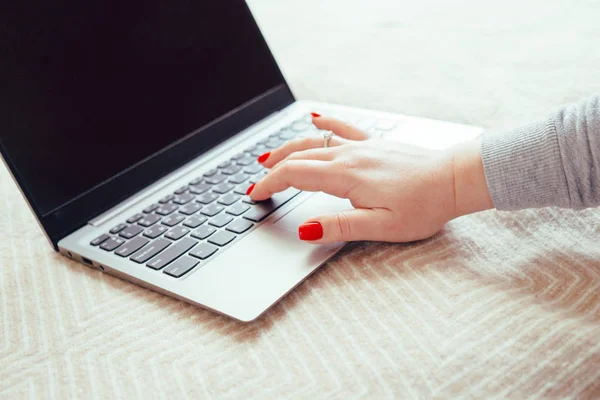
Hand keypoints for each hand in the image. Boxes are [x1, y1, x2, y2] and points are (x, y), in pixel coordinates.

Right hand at [248, 114, 492, 242]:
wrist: (454, 180)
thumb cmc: (424, 206)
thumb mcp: (381, 226)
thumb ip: (340, 226)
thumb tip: (304, 229)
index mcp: (347, 176)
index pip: (295, 176)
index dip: (270, 184)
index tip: (255, 194)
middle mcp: (350, 156)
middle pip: (299, 157)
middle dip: (273, 169)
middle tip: (256, 181)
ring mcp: (363, 146)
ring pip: (315, 142)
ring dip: (289, 148)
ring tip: (269, 155)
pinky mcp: (375, 143)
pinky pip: (343, 129)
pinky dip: (325, 124)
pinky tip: (315, 120)